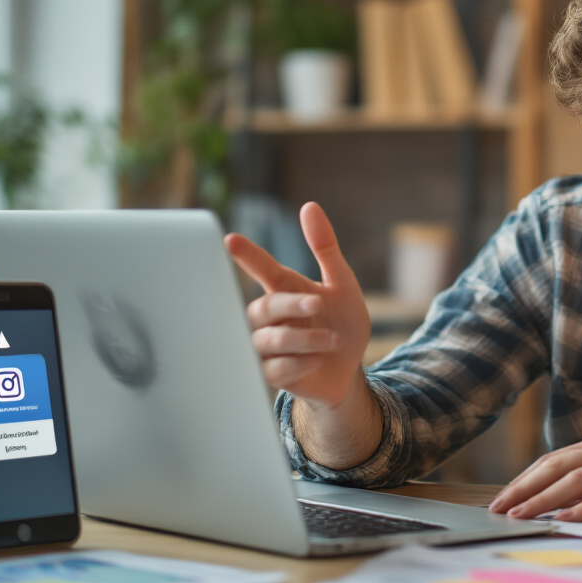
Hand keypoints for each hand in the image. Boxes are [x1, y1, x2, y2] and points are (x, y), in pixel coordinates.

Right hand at [225, 202, 370, 408]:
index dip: (247, 255)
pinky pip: (273, 369)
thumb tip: (310, 206)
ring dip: (305, 338)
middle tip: (317, 302)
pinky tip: (317, 361)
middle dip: (290, 304)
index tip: (231, 240)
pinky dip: (298, 363)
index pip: (261, 268)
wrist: (350, 368)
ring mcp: (267, 347)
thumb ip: (325, 248)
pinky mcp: (270, 376)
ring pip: (268, 340)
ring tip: (333, 339)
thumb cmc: (342, 323)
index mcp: (284, 289)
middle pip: (263, 307)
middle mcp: (270, 317)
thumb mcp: (342, 284)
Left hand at [488, 434, 581, 521]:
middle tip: (498, 509)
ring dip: (544, 499)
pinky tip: (565, 519)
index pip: (553, 461)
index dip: (524, 479)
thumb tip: (560, 501)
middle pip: (556, 466)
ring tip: (520, 515)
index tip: (501, 499)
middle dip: (523, 488)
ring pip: (575, 479)